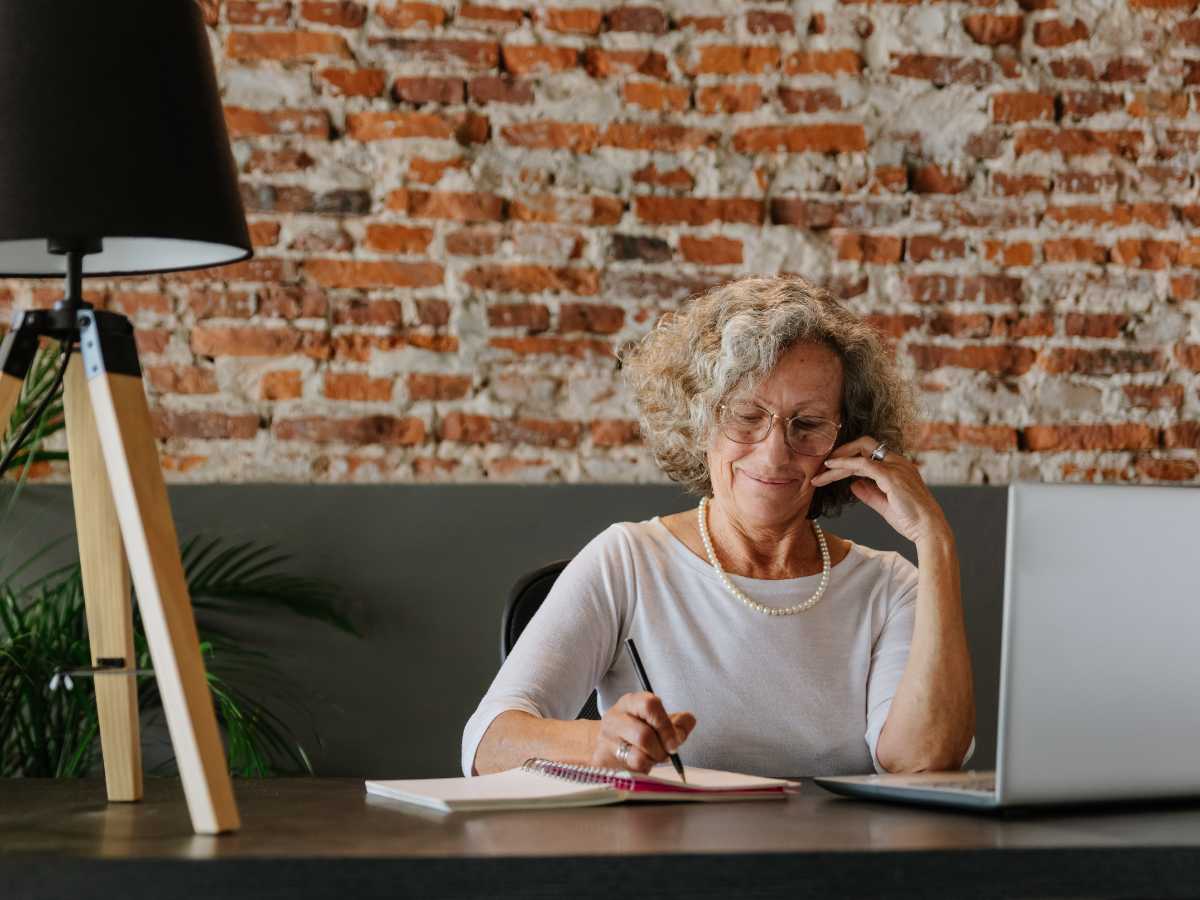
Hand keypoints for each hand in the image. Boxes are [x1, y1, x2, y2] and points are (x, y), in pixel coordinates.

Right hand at [591, 691, 695, 773]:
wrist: (607, 747)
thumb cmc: (636, 732)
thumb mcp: (657, 722)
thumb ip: (677, 723)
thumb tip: (689, 721)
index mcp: (631, 702)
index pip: (649, 706)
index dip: (665, 726)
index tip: (674, 742)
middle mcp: (616, 717)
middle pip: (644, 735)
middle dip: (662, 749)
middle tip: (667, 753)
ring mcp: (608, 738)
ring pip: (638, 755)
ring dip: (654, 760)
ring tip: (654, 757)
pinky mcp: (604, 757)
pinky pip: (632, 768)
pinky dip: (645, 769)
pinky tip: (643, 763)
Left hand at [809, 436, 949, 545]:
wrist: (929, 529)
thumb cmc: (911, 521)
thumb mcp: (885, 505)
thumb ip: (869, 494)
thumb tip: (853, 485)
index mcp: (899, 467)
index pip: (871, 452)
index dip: (850, 456)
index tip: (833, 466)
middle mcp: (898, 462)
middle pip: (864, 444)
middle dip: (841, 451)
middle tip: (822, 465)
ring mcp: (895, 467)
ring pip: (859, 454)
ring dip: (837, 462)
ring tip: (819, 473)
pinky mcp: (891, 477)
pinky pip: (862, 464)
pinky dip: (844, 464)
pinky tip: (829, 468)